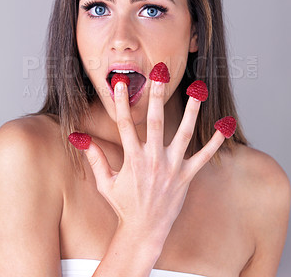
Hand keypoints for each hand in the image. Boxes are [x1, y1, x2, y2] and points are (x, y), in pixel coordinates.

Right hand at [85, 79, 224, 242]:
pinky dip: (215, 142)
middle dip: (156, 95)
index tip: (120, 83)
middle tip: (159, 73)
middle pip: (156, 121)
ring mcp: (172, 167)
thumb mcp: (105, 183)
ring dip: (191, 110)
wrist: (144, 231)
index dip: (121, 102)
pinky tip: (225, 126)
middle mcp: (153, 159)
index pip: (124, 124)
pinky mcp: (186, 176)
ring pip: (184, 133)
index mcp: (132, 158)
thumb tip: (79, 137)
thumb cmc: (123, 205)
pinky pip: (204, 156)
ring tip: (197, 89)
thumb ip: (95, 158)